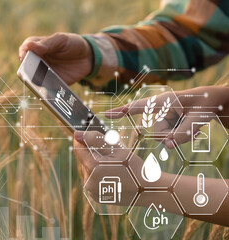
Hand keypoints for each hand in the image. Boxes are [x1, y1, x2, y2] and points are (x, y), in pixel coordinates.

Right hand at [18, 32, 92, 84]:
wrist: (88, 57)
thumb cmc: (72, 44)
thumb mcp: (61, 40)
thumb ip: (47, 43)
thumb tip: (29, 46)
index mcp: (37, 47)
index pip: (25, 50)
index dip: (23, 54)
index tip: (24, 58)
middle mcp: (37, 60)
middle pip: (26, 66)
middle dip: (27, 70)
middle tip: (30, 72)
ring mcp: (43, 73)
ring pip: (33, 79)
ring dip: (34, 82)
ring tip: (39, 82)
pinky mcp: (51, 83)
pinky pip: (45, 88)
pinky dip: (44, 90)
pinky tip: (47, 90)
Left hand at [73, 131, 140, 205]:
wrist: (147, 190)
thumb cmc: (134, 167)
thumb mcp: (117, 149)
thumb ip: (95, 139)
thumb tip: (77, 134)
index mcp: (93, 167)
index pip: (78, 149)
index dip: (81, 141)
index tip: (86, 136)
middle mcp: (89, 181)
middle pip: (84, 161)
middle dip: (93, 155)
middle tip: (111, 156)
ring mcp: (92, 191)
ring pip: (88, 171)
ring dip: (96, 166)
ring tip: (115, 168)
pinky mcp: (96, 197)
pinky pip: (93, 182)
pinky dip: (100, 177)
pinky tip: (114, 177)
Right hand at [106, 86, 228, 147]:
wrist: (216, 100)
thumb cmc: (206, 104)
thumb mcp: (197, 119)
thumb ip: (182, 134)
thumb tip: (168, 147)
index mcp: (163, 101)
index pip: (138, 107)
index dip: (121, 112)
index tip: (106, 115)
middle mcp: (161, 109)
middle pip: (157, 131)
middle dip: (173, 135)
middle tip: (193, 129)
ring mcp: (165, 116)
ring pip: (165, 136)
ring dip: (181, 136)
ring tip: (196, 127)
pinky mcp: (170, 122)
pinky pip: (170, 136)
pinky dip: (182, 136)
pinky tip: (194, 129)